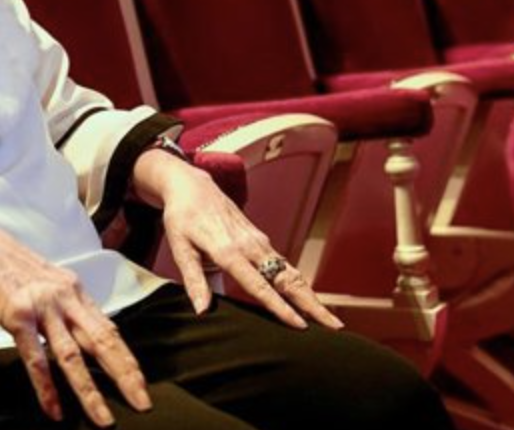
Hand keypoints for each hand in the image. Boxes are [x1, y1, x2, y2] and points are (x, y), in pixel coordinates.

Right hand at [0, 215, 151, 425]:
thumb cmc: (4, 263)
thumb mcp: (45, 279)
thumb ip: (63, 302)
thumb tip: (78, 326)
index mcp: (73, 289)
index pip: (109, 328)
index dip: (127, 357)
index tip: (141, 381)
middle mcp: (64, 297)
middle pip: (102, 341)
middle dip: (125, 375)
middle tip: (143, 402)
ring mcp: (42, 307)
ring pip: (73, 356)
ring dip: (90, 391)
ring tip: (103, 419)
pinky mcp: (17, 316)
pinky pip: (36, 358)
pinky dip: (46, 387)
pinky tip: (54, 409)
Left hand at [134, 150, 342, 329]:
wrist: (191, 186)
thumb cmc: (182, 218)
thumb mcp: (179, 248)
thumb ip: (193, 280)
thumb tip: (202, 311)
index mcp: (229, 251)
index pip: (260, 286)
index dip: (280, 307)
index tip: (300, 325)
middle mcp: (250, 246)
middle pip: (287, 279)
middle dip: (312, 304)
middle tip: (334, 327)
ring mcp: (259, 242)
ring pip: (291, 272)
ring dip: (311, 295)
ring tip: (329, 319)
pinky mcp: (260, 240)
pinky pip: (284, 265)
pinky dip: (299, 283)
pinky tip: (307, 298)